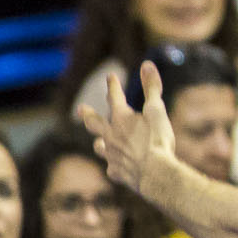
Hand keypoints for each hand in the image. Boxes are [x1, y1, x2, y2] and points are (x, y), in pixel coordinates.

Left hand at [77, 61, 177, 203]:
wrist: (154, 173)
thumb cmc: (157, 140)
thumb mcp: (157, 110)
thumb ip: (151, 88)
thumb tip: (147, 64)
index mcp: (121, 118)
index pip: (114, 97)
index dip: (113, 86)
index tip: (110, 77)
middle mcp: (111, 136)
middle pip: (95, 123)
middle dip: (88, 115)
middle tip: (80, 109)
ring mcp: (112, 155)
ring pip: (100, 147)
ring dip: (99, 142)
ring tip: (98, 142)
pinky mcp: (116, 172)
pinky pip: (112, 167)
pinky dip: (114, 165)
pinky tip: (115, 167)